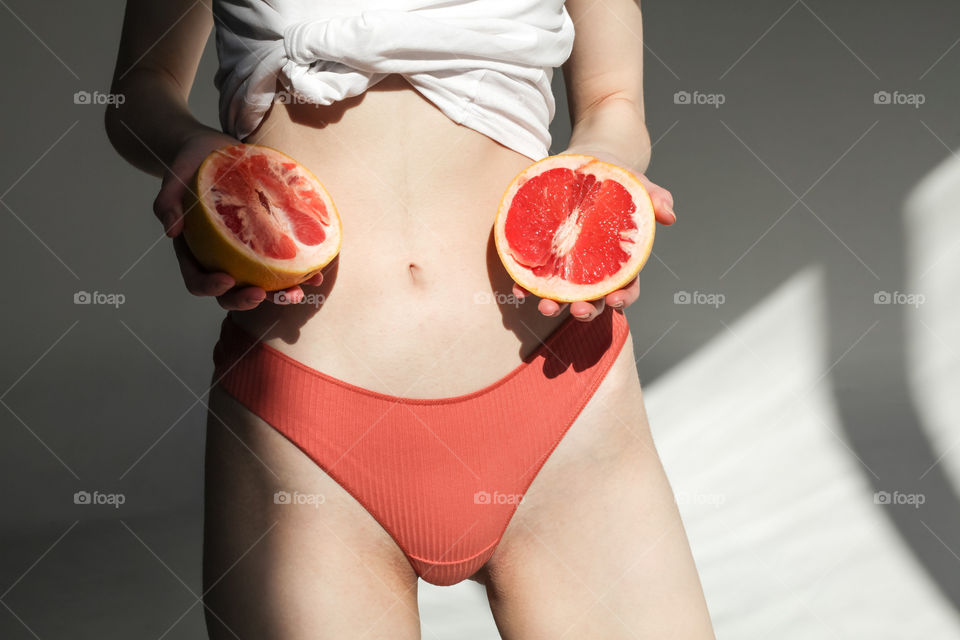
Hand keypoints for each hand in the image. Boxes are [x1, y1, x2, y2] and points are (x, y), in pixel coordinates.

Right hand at [153, 131, 322, 309]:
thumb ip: (167, 201)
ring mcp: (242, 253)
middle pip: (228, 292)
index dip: (210, 286)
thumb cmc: (190, 164)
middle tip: (260, 294)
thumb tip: (170, 230)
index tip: (227, 280)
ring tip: (296, 293)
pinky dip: (297, 271)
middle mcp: (218, 258)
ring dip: (278, 293)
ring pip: (258, 283)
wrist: (212, 150)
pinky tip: (314, 272)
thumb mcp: (175, 176)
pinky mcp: (264, 243)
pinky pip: (280, 263)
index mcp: (193, 251)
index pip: (197, 279)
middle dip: (243, 299)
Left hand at [512, 149, 675, 320]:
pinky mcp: (544, 257)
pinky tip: (520, 288)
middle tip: (578, 310)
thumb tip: (670, 216)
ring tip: (546, 305)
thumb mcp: (637, 185)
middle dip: (586, 311)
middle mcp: (593, 271)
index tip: (615, 299)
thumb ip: (654, 199)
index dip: (622, 298)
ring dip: (554, 305)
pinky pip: (535, 278)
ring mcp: (567, 268)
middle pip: (593, 300)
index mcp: (619, 261)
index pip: (626, 288)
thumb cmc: (616, 180)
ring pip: (563, 296)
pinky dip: (526, 287)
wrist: (586, 165)